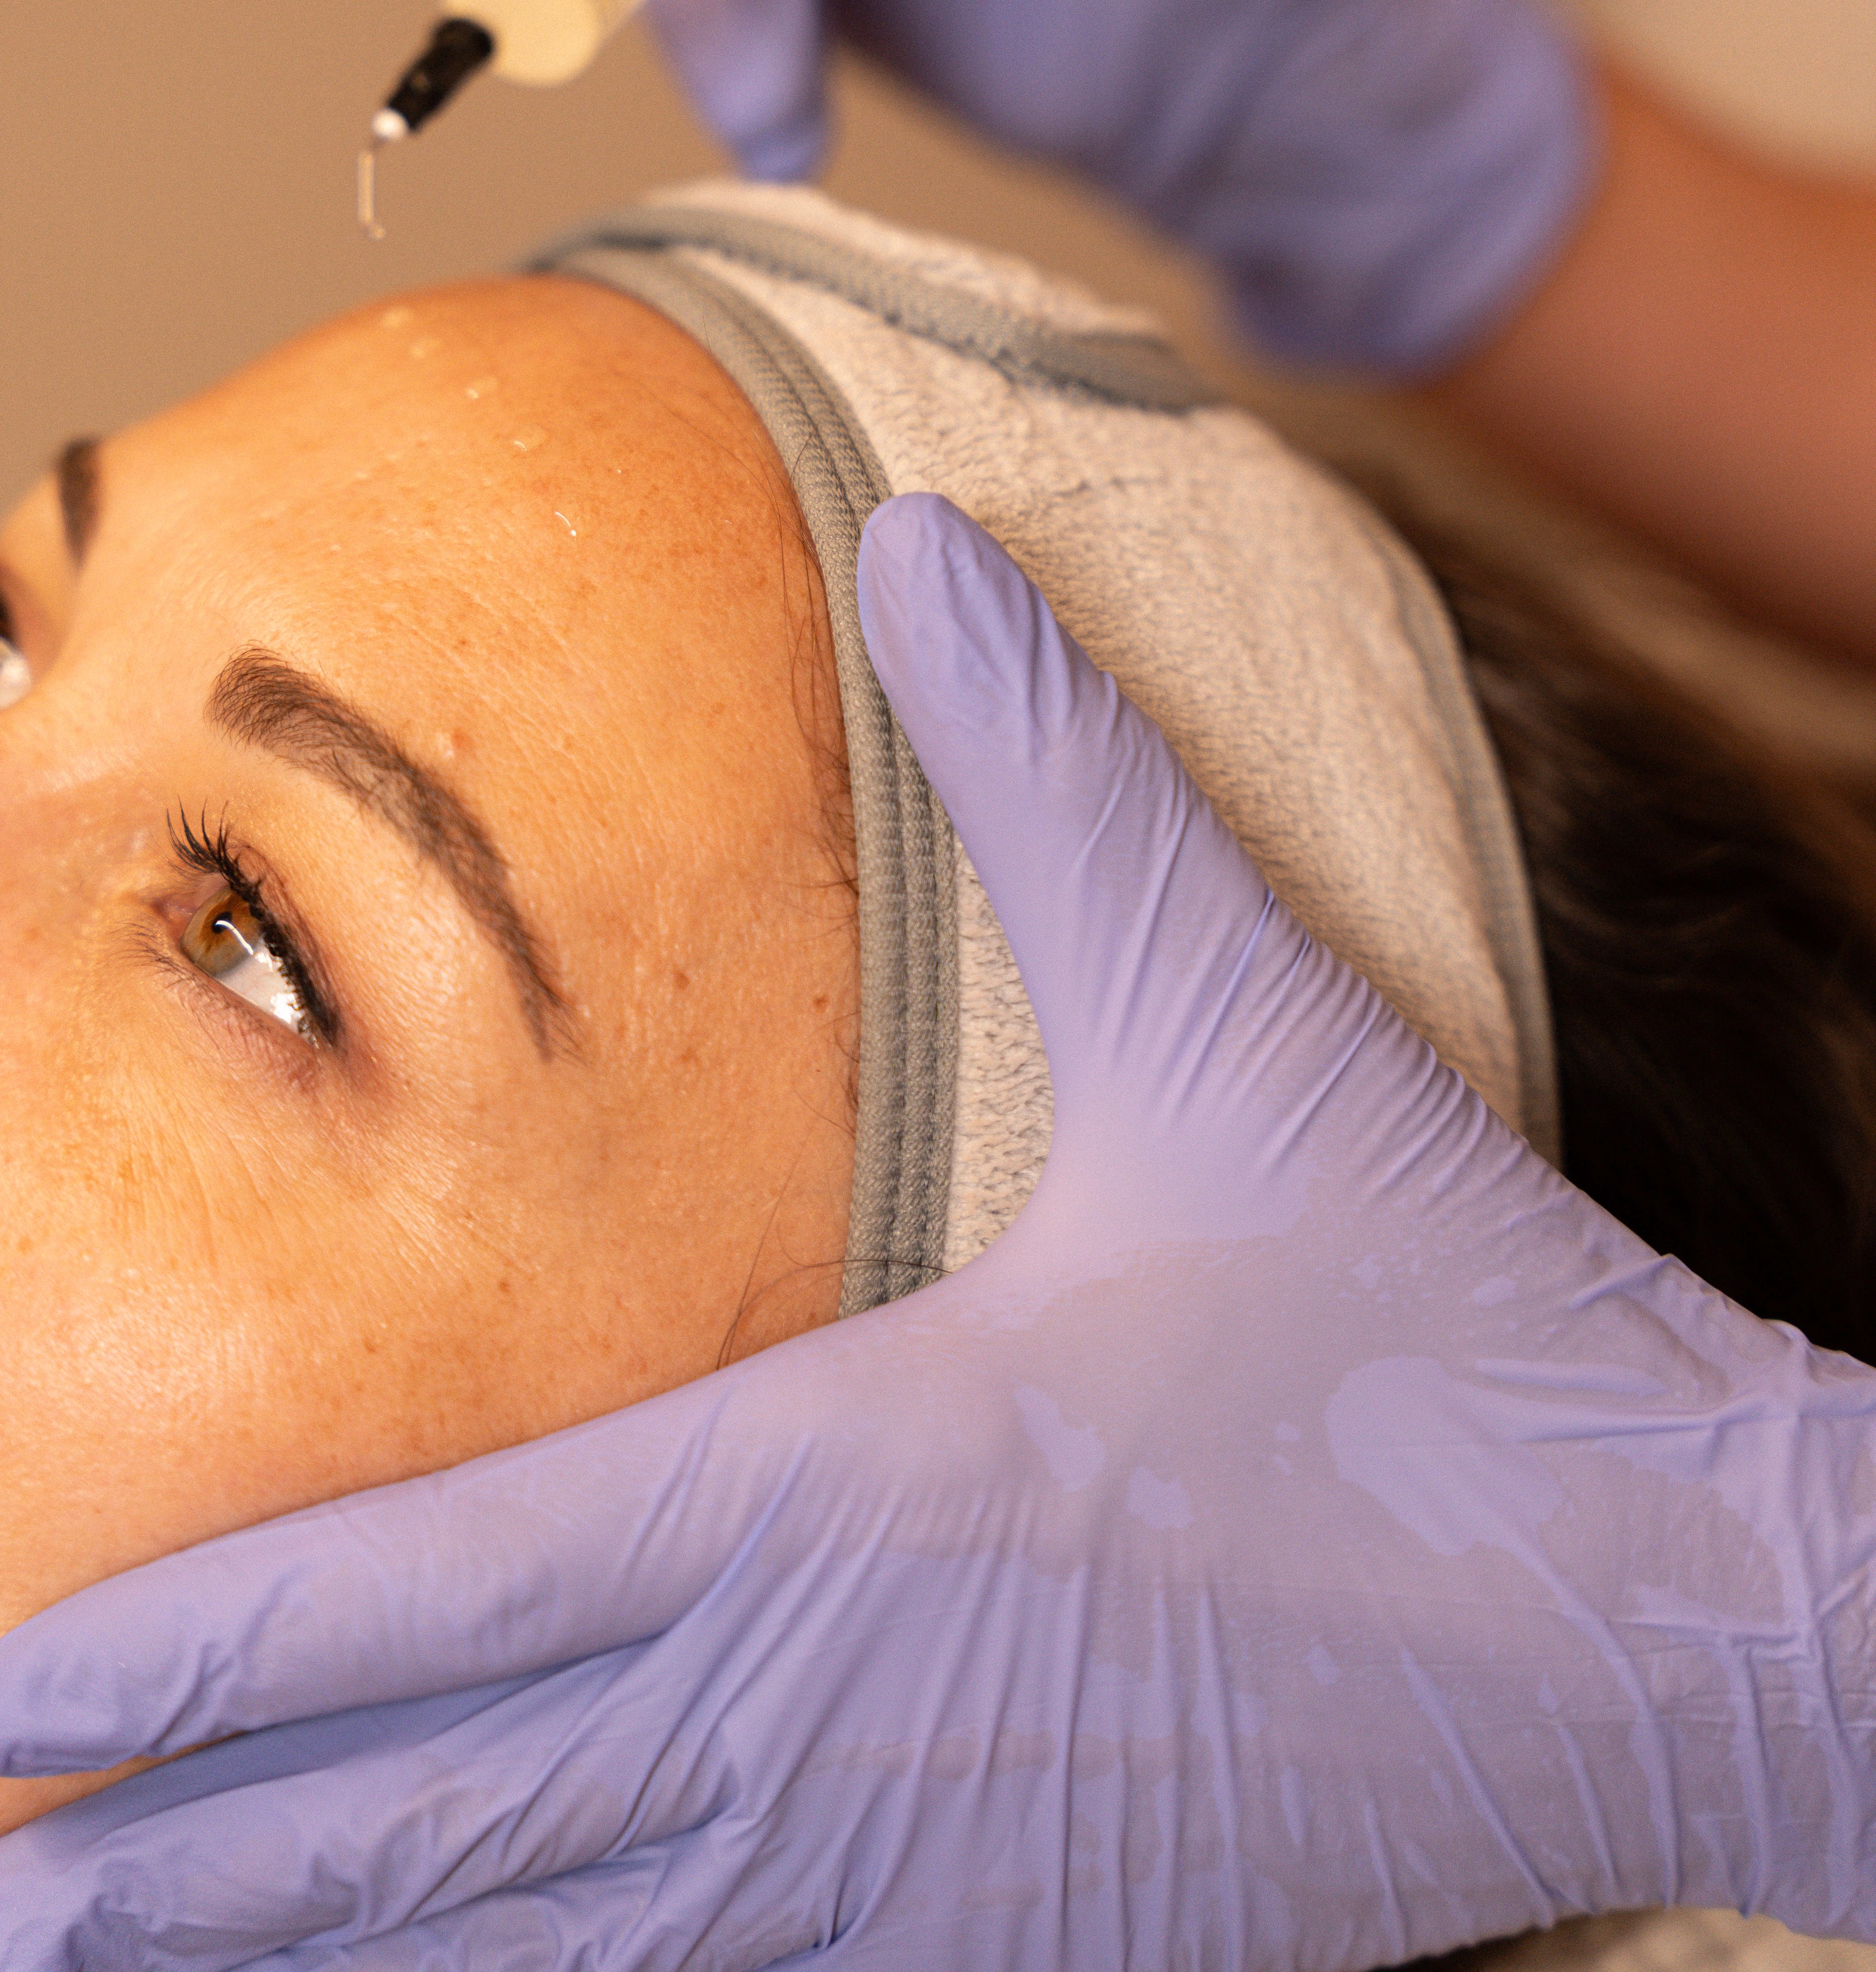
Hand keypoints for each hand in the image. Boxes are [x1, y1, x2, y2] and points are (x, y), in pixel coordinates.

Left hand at [4, 495, 1872, 1967]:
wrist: (1665, 1604)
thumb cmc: (1441, 1322)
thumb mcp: (1250, 1017)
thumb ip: (1060, 782)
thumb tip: (933, 546)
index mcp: (854, 1481)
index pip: (439, 1593)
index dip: (197, 1658)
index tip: (10, 1700)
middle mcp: (831, 1703)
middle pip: (428, 1821)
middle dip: (166, 1869)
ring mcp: (911, 1874)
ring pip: (534, 1952)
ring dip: (305, 1968)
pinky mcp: (1007, 1953)